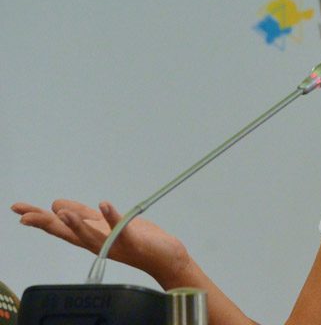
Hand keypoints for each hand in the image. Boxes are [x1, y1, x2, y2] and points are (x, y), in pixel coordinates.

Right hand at [11, 200, 189, 283]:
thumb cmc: (135, 240)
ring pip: (90, 234)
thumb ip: (82, 216)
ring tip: (60, 212)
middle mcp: (97, 242)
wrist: (162, 257)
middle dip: (45, 223)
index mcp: (89, 234)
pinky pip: (120, 228)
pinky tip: (103, 204)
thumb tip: (56, 206)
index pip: (59, 224)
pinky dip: (111, 216)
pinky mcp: (132, 241)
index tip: (17, 209)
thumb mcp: (103, 224)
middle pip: (66, 232)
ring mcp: (113, 243)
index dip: (39, 216)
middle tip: (24, 216)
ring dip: (75, 223)